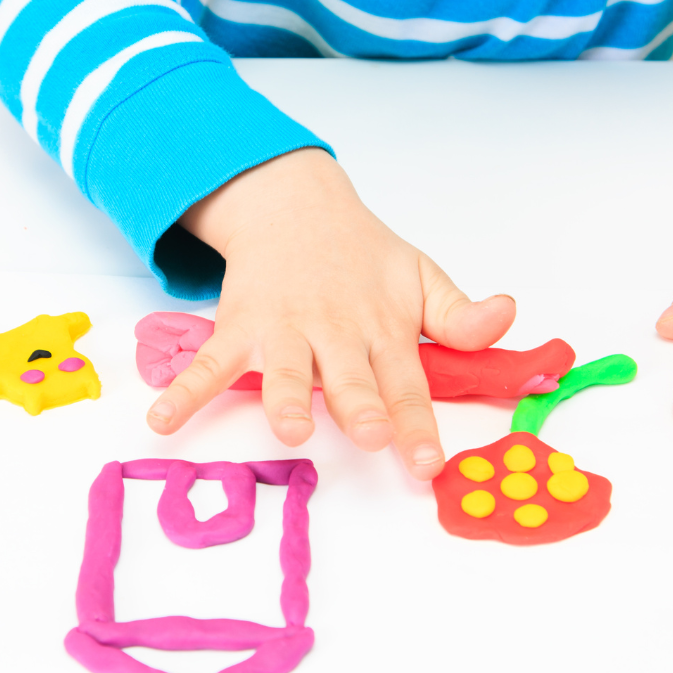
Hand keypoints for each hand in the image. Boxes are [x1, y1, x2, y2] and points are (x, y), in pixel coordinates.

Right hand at [146, 147, 515, 477]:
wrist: (297, 208)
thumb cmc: (363, 257)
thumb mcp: (420, 277)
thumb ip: (459, 314)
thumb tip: (509, 318)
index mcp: (383, 327)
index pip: (407, 383)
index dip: (419, 426)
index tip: (428, 464)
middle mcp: (336, 331)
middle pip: (350, 377)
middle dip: (360, 407)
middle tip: (371, 434)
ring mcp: (285, 329)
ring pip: (286, 368)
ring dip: (287, 397)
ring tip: (290, 428)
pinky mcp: (241, 326)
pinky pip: (212, 362)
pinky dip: (186, 390)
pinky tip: (163, 420)